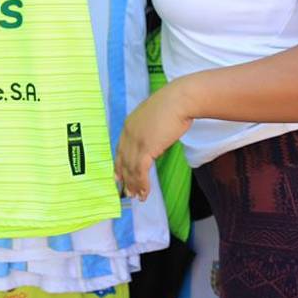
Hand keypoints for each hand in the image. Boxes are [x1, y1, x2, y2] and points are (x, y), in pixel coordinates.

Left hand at [114, 80, 193, 200]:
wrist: (179, 100)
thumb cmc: (173, 105)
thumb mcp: (155, 118)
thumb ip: (149, 131)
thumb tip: (154, 145)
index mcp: (129, 124)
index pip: (120, 149)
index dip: (119, 165)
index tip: (118, 176)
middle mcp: (128, 133)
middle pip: (123, 161)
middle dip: (125, 179)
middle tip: (127, 193)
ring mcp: (136, 140)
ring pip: (131, 169)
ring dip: (135, 185)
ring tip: (138, 197)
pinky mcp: (146, 147)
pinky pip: (141, 171)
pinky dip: (142, 184)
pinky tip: (145, 192)